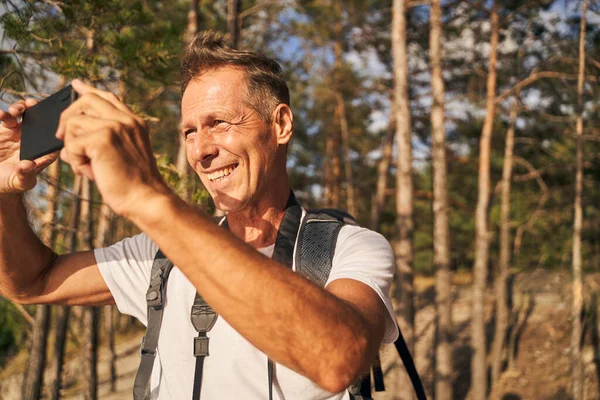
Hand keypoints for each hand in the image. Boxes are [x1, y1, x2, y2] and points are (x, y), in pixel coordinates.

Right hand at [0, 99, 57, 194]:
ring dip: (22, 108)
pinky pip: (7, 118)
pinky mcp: (6, 130)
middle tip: (33, 105)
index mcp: (44, 153)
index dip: (57, 129)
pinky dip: (5, 114)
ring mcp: (20, 133)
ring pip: (25, 115)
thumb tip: (29, 164)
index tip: (56, 120)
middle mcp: (35, 141)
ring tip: (17, 110)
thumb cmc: (11, 183)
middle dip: (39, 111)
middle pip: (41, 122)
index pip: (55, 141)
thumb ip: (25, 174)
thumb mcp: (19, 182)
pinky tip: (2, 114)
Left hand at [56, 79, 170, 216]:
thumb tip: (65, 147)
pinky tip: (88, 171)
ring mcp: (115, 127)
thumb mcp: (116, 157)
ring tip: (86, 165)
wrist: (146, 199)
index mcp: (134, 123)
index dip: (88, 90)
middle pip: (87, 100)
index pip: (108, 98)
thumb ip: (95, 145)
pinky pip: (72, 143)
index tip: (75, 85)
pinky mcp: (103, 139)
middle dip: (67, 116)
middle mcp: (126, 120)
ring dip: (72, 146)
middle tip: (61, 137)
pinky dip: (75, 160)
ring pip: (73, 122)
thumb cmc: (132, 185)